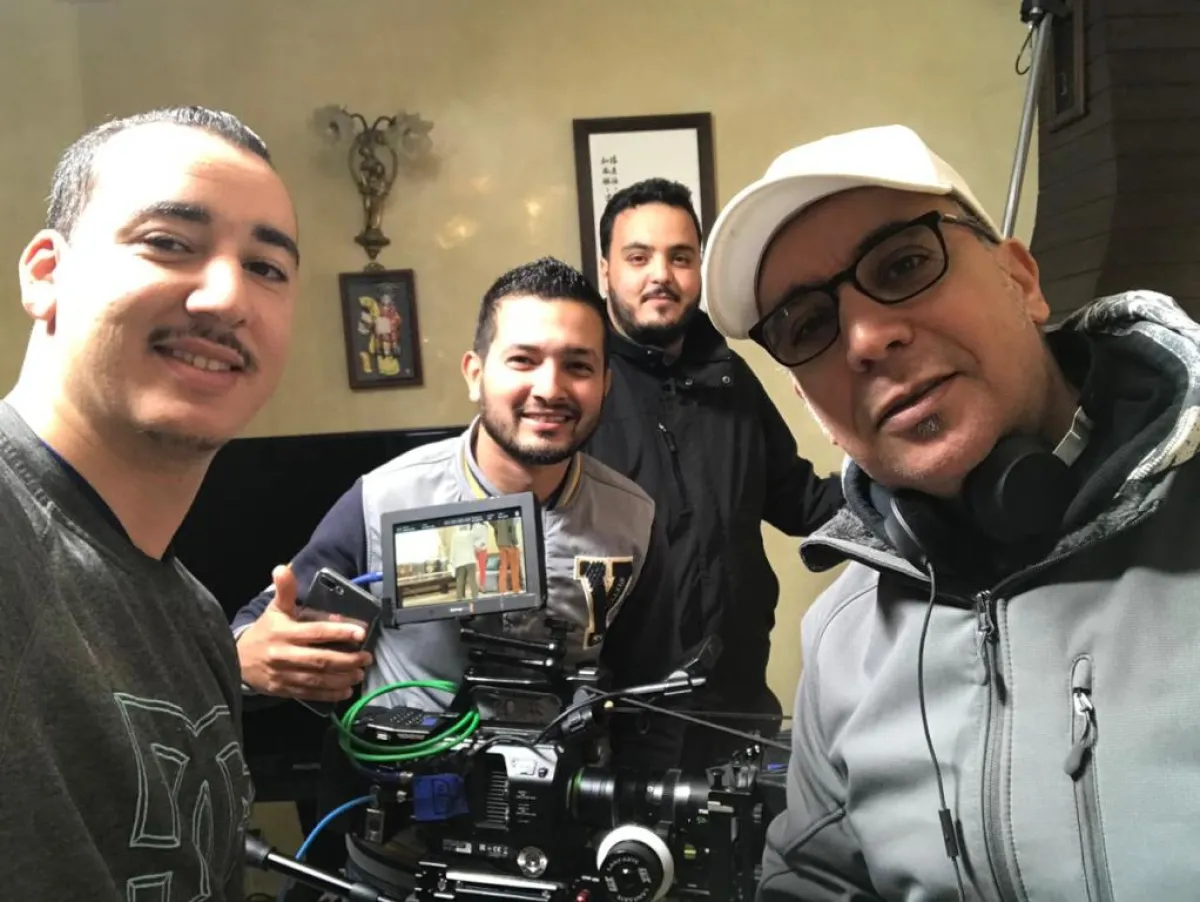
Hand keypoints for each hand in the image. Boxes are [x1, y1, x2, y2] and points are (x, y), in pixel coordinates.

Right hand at [236, 565, 373, 702]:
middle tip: (367, 657)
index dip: (339, 632)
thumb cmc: (265, 632)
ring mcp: (284, 674)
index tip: (360, 633)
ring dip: (342, 678)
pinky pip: (310, 693)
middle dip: (347, 659)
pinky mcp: (285, 690)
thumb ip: (284, 591)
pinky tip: (346, 691)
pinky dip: (329, 693)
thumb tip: (283, 568)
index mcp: (285, 632)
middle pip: (320, 659)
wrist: (238, 660)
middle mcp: (285, 654)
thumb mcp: (274, 609)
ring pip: (317, 679)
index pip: (316, 632)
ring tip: (360, 673)